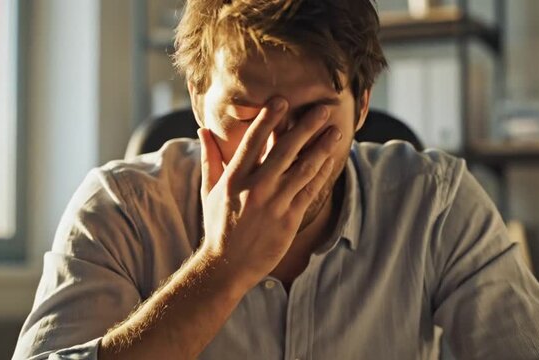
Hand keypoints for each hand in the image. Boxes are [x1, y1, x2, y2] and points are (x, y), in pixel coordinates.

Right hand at [196, 97, 341, 286]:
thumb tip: (202, 130)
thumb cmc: (218, 226)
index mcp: (234, 178)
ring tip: (335, 132)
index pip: (253, 141)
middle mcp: (255, 188)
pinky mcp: (289, 219)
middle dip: (306, 127)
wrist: (227, 266)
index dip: (269, 119)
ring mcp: (275, 204)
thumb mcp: (209, 191)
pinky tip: (331, 160)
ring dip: (322, 148)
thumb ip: (210, 159)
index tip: (282, 100)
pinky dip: (322, 173)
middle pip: (285, 150)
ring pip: (304, 169)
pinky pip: (310, 191)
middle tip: (322, 109)